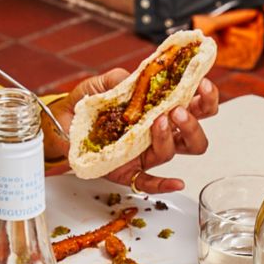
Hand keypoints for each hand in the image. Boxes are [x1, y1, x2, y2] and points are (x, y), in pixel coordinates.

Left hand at [48, 69, 219, 193]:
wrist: (58, 126)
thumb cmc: (84, 106)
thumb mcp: (100, 84)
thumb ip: (119, 78)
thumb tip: (137, 78)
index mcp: (158, 109)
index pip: (194, 105)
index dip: (205, 97)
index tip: (203, 84)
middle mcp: (157, 134)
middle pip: (192, 136)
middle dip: (194, 122)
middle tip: (180, 108)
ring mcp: (144, 155)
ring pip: (173, 152)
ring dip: (170, 137)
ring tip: (158, 121)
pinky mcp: (128, 172)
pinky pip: (149, 182)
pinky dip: (164, 185)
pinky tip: (177, 183)